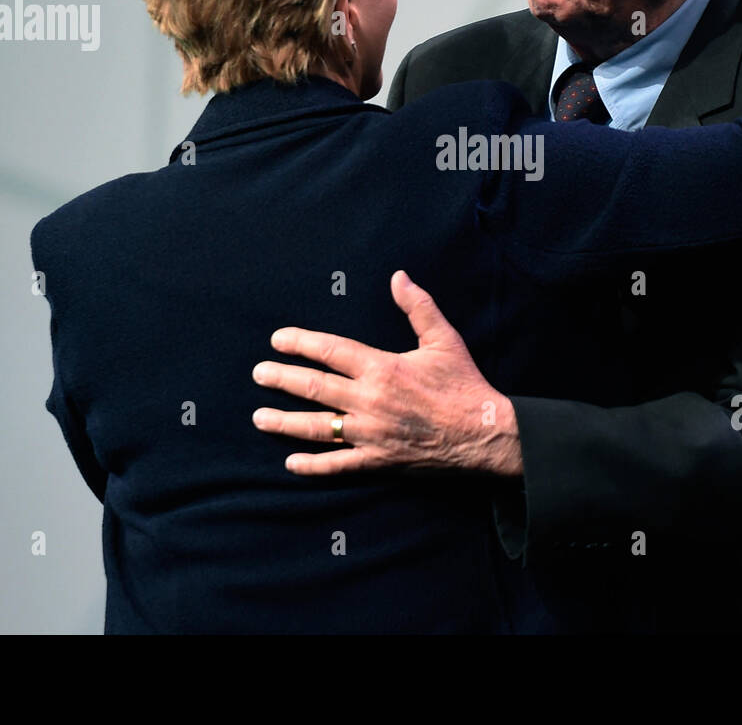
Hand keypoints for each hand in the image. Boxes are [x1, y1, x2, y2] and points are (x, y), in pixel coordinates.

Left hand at [251, 271, 522, 477]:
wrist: (483, 434)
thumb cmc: (463, 385)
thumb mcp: (443, 339)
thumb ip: (418, 307)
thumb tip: (398, 277)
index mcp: (382, 368)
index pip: (330, 351)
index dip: (301, 343)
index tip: (278, 340)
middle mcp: (369, 401)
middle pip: (314, 388)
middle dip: (282, 379)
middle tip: (258, 374)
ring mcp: (370, 433)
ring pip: (318, 427)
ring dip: (285, 421)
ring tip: (259, 417)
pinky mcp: (377, 460)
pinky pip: (338, 465)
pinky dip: (313, 464)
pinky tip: (291, 461)